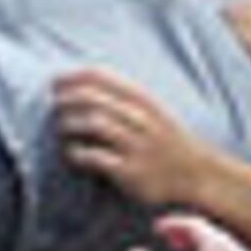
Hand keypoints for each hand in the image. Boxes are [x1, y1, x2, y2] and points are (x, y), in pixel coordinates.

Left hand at [56, 66, 214, 206]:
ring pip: (95, 123)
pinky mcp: (131, 172)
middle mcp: (140, 118)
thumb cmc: (164, 139)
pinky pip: (96, 157)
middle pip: (93, 98)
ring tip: (62, 128)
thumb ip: (121, 96)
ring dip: (70, 123)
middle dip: (66, 99)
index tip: (54, 84)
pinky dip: (78, 153)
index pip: (100, 76)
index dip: (71, 77)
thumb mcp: (150, 109)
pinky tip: (72, 153)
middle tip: (55, 107)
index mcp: (142, 99)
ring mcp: (136, 145)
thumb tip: (78, 85)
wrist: (195, 173)